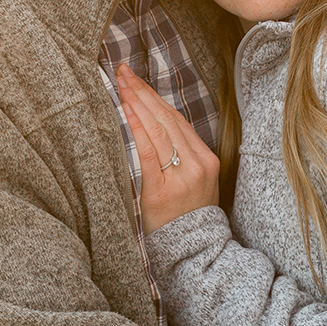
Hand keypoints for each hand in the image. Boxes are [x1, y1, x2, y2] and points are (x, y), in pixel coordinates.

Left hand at [115, 64, 219, 233]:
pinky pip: (148, 152)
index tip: (136, 79)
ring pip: (158, 129)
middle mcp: (197, 163)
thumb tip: (151, 128)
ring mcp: (182, 176)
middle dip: (143, 91)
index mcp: (206, 159)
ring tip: (120, 84)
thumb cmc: (188, 219)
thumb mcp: (196, 184)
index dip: (155, 96)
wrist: (196, 254)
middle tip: (122, 71)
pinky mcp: (162, 189)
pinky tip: (126, 110)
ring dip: (137, 102)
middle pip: (167, 118)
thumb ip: (180, 157)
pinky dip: (137, 128)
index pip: (177, 120)